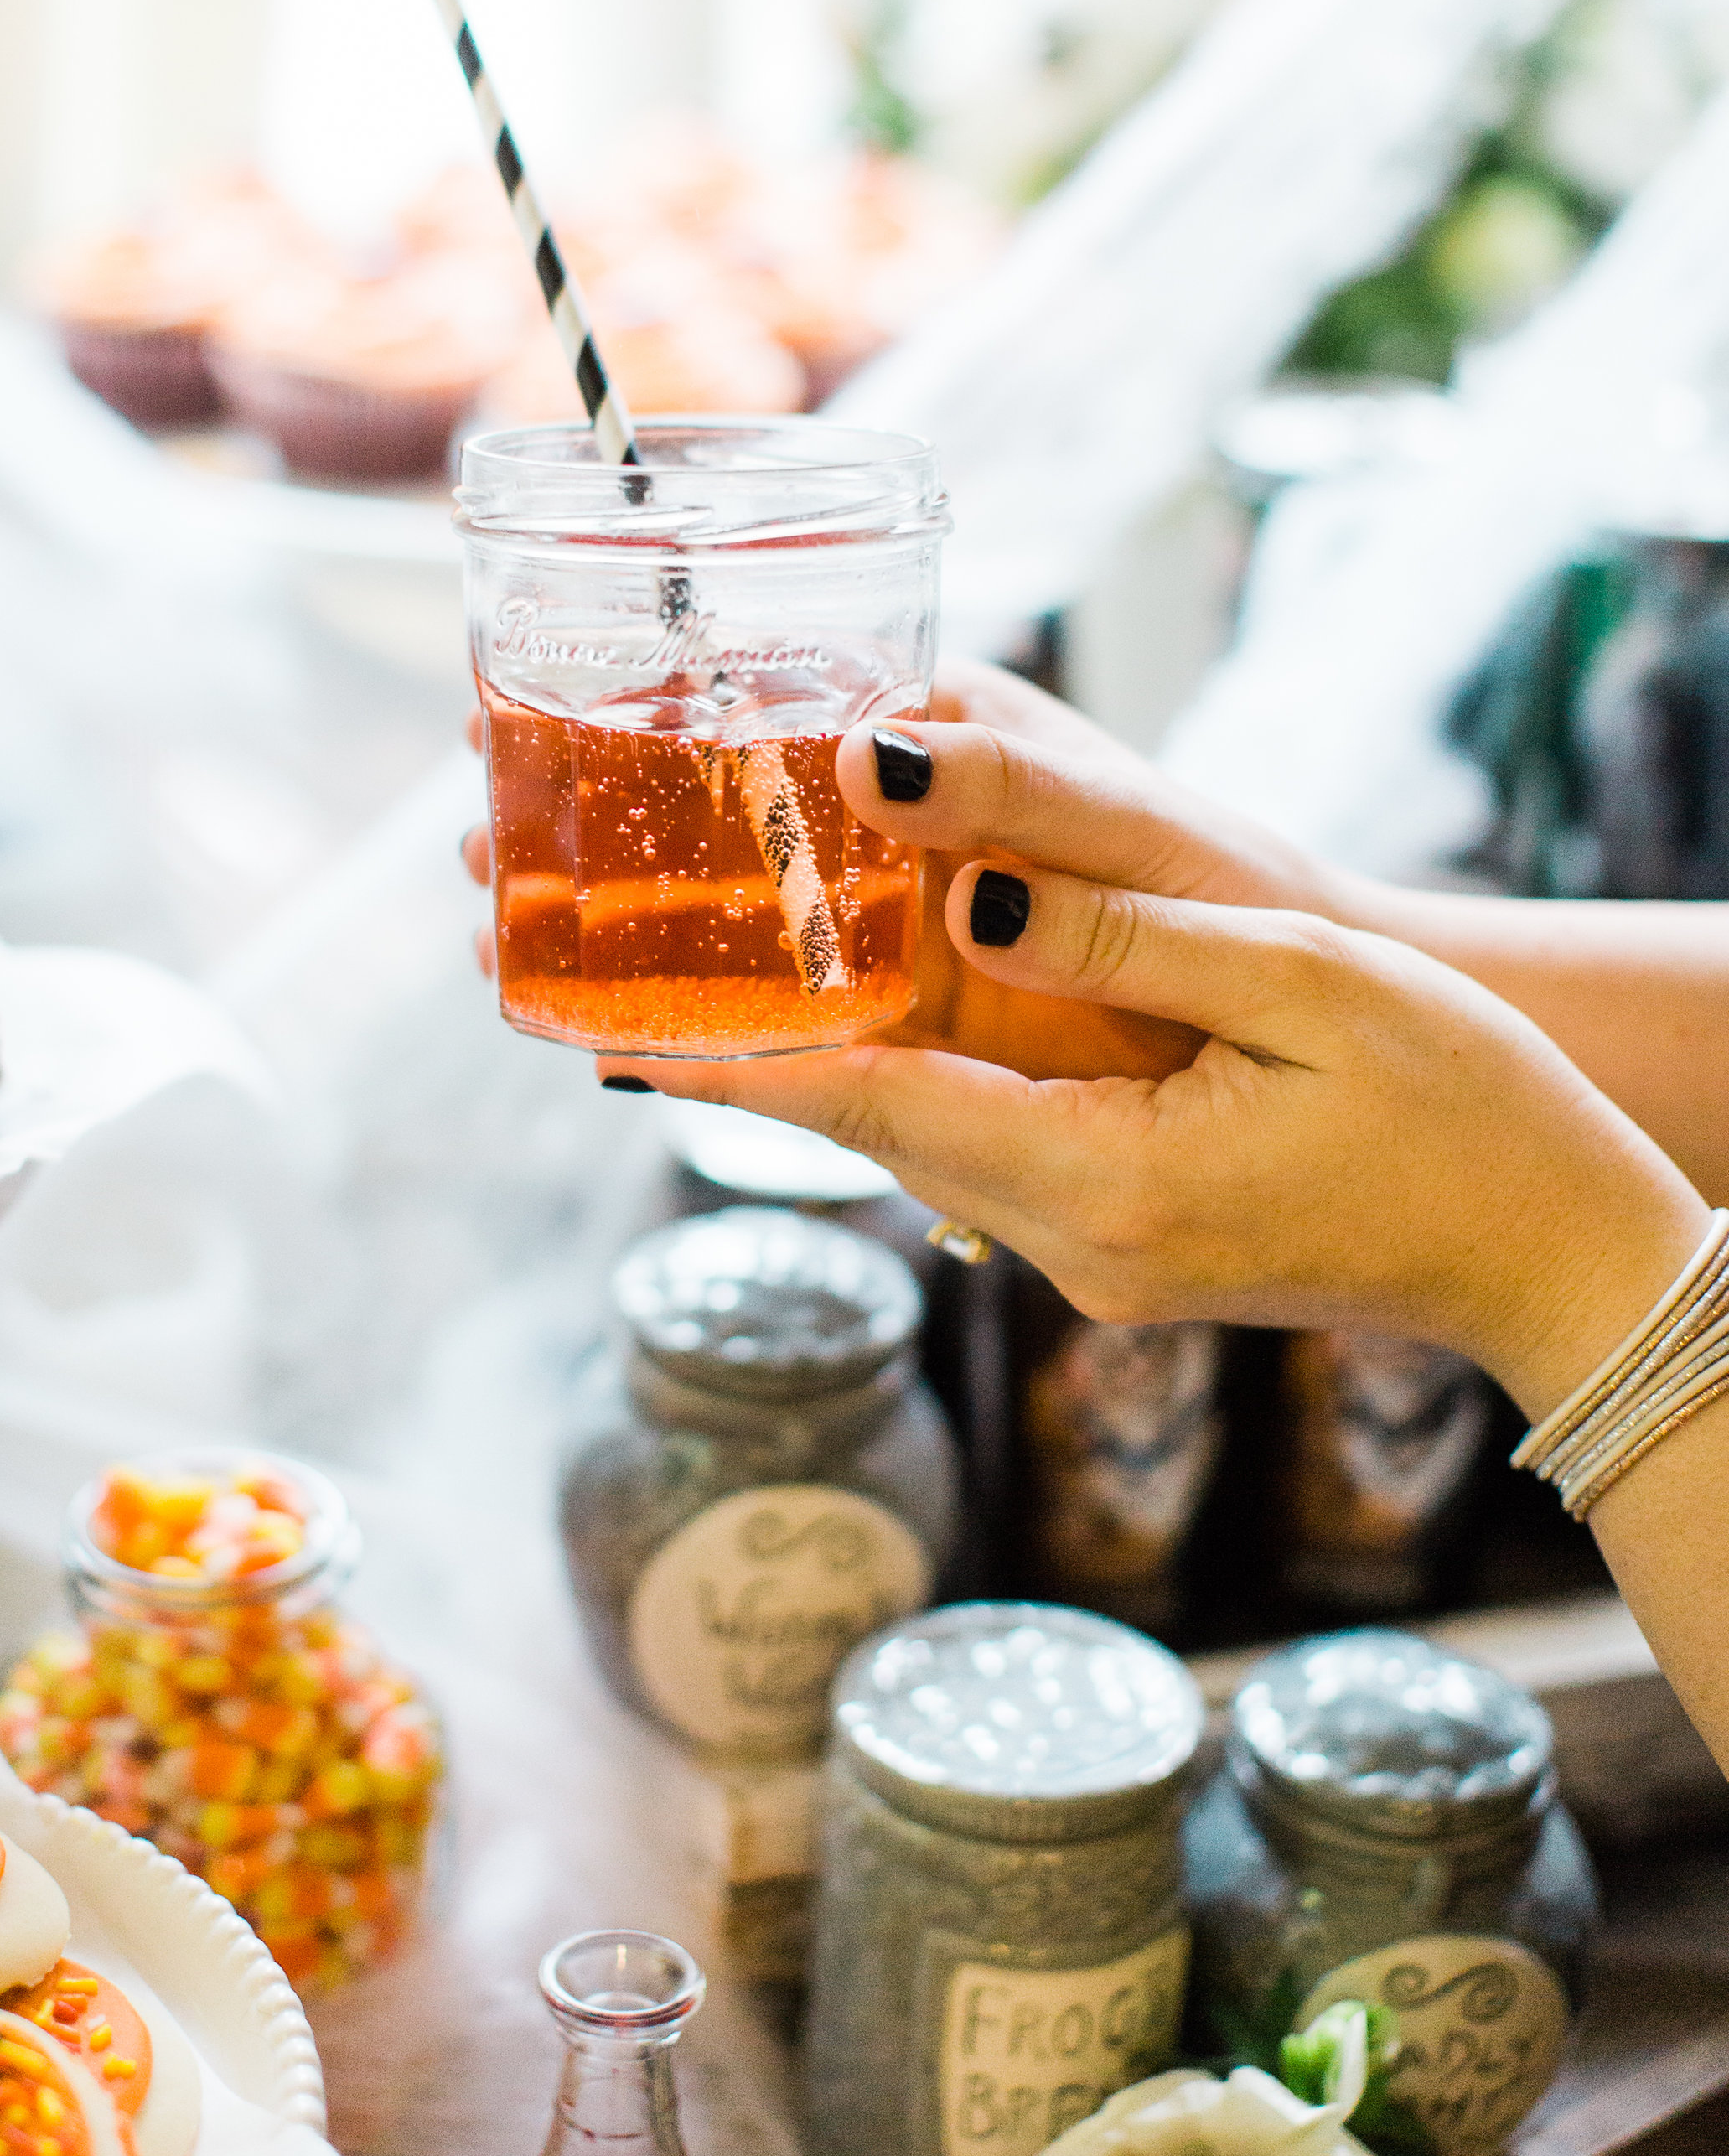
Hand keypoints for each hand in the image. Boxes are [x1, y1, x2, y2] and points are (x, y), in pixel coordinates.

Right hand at [456, 659, 1331, 1066]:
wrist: (1330, 1016)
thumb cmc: (1245, 892)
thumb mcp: (1135, 823)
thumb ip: (1015, 789)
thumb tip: (869, 753)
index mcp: (950, 734)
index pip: (765, 703)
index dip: (644, 713)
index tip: (522, 720)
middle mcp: (910, 816)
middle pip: (719, 810)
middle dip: (595, 826)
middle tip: (472, 852)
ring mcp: (908, 916)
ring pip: (740, 915)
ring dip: (628, 925)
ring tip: (506, 942)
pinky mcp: (927, 1007)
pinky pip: (797, 1005)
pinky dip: (712, 1011)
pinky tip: (622, 1029)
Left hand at [610, 717, 1708, 1418]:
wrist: (1562, 1259)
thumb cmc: (1467, 1111)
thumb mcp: (1308, 984)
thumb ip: (1126, 939)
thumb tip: (967, 893)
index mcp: (1110, 1187)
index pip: (871, 1113)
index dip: (726, 1060)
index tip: (592, 1023)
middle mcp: (1073, 1248)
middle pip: (866, 1130)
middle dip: (734, 1047)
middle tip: (596, 965)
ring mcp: (1095, 1261)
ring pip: (914, 1139)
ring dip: (813, 1058)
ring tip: (697, 965)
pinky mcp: (1123, 1245)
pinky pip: (980, 1148)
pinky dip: (908, 1079)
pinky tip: (865, 1007)